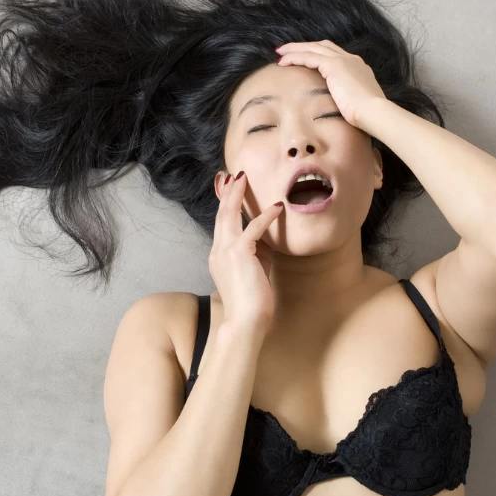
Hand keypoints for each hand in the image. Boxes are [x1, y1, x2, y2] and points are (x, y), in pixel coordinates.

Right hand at [209, 171, 283, 330]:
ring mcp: (226, 251)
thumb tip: (266, 235)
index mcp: (219, 254)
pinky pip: (253, 229)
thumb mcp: (253, 269)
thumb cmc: (253, 299)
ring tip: (244, 178)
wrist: (246, 321)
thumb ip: (256, 250)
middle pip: (221, 213)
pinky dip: (265, 216)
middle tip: (235, 174)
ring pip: (228, 215)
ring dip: (237, 195)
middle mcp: (218, 250)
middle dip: (228, 192)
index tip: (231, 186)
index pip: (221, 223)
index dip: (225, 203)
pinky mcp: (239, 254)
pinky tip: (277, 208)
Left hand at [274, 39, 386, 129]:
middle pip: (322, 46)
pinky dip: (295, 57)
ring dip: (295, 49)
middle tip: (287, 50)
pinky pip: (309, 57)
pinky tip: (283, 62)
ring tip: (280, 53)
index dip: (317, 54)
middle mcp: (351, 59)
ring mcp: (343, 60)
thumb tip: (342, 110)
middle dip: (304, 46)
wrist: (374, 113)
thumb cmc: (368, 116)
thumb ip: (349, 101)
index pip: (334, 55)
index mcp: (358, 67)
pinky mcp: (334, 65)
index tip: (304, 59)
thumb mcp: (358, 104)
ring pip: (313, 48)